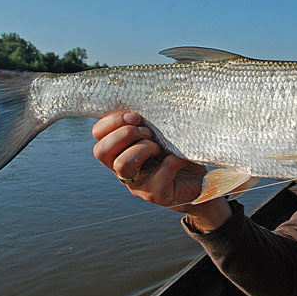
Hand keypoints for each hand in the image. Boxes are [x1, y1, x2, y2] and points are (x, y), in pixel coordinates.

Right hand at [92, 112, 231, 228]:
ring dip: (143, 149)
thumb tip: (147, 101)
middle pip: (101, 151)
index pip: (98, 134)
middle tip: (148, 132)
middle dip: (125, 134)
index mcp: (120, 150)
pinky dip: (170, 164)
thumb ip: (148, 121)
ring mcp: (137, 184)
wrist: (198, 180)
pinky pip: (157, 178)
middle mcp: (122, 168)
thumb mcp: (161, 132)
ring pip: (122, 164)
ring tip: (160, 148)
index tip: (136, 115)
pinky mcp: (155, 194)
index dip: (112, 121)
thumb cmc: (177, 151)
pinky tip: (179, 159)